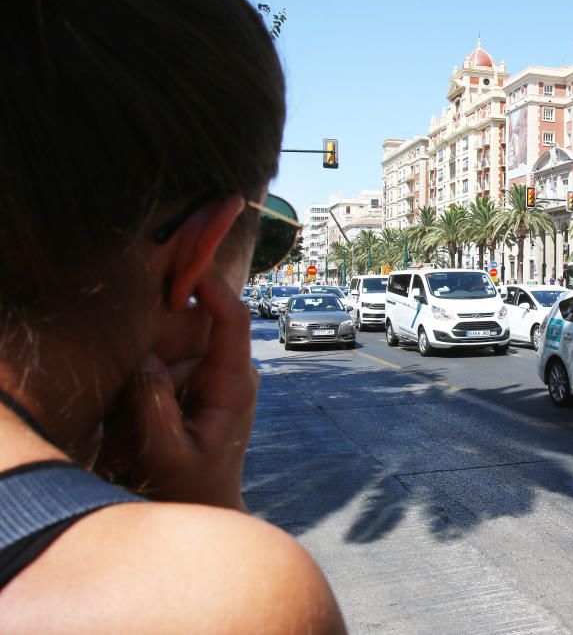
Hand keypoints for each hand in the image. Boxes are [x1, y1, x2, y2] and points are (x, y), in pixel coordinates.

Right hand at [95, 274, 256, 510]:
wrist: (206, 504)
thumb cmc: (189, 485)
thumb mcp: (166, 454)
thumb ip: (154, 407)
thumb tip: (147, 361)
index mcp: (234, 383)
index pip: (232, 320)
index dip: (213, 286)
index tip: (187, 262)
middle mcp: (232, 371)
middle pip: (196, 327)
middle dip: (163, 337)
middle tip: (143, 390)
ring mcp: (218, 374)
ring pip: (178, 345)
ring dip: (152, 369)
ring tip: (144, 424)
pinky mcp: (202, 380)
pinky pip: (172, 361)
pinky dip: (153, 378)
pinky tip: (146, 420)